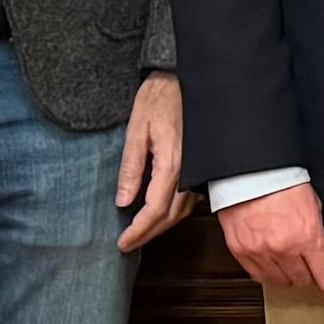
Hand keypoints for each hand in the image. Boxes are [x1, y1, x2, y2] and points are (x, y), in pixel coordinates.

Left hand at [116, 73, 189, 250]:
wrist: (183, 79)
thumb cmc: (159, 98)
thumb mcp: (136, 130)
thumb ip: (131, 168)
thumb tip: (123, 201)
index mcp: (172, 163)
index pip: (154, 210)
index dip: (138, 231)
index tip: (123, 242)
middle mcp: (189, 171)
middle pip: (170, 217)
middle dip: (148, 235)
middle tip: (128, 244)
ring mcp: (198, 170)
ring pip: (181, 211)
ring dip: (161, 226)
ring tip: (140, 232)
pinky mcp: (200, 166)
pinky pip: (188, 199)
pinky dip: (172, 212)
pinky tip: (159, 213)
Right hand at [219, 182, 323, 294]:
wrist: (250, 172)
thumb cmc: (281, 181)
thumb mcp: (313, 205)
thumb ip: (316, 232)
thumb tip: (320, 251)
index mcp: (307, 237)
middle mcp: (284, 249)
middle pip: (302, 281)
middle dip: (308, 276)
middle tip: (308, 267)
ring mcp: (261, 252)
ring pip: (279, 282)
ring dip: (286, 276)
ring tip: (288, 264)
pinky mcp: (241, 251)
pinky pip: (257, 275)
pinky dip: (266, 273)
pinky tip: (271, 264)